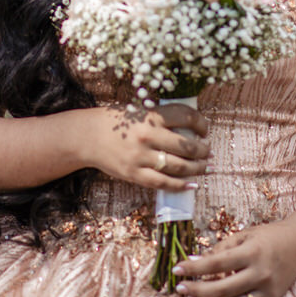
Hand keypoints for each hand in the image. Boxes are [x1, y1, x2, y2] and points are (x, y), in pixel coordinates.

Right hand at [87, 104, 209, 190]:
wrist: (87, 136)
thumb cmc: (116, 122)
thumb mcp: (139, 111)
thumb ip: (162, 118)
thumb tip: (191, 129)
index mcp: (151, 116)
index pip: (186, 117)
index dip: (201, 124)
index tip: (204, 130)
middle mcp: (148, 135)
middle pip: (187, 146)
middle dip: (203, 150)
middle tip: (208, 151)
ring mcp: (141, 157)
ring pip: (179, 166)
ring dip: (197, 168)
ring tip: (205, 167)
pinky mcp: (134, 174)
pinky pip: (163, 183)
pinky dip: (181, 185)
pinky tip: (192, 184)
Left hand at [171, 221, 295, 296]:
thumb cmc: (268, 236)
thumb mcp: (244, 234)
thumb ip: (221, 248)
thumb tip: (195, 261)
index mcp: (253, 252)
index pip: (216, 263)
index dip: (194, 268)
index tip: (177, 269)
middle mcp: (261, 274)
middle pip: (222, 290)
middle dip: (197, 291)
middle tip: (181, 288)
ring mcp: (267, 292)